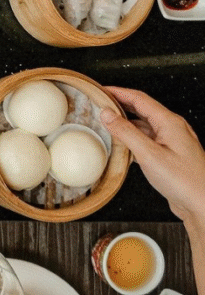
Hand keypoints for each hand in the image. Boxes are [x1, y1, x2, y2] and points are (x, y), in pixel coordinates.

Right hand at [101, 87, 204, 224]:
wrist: (202, 204)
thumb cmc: (184, 181)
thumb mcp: (149, 154)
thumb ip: (126, 132)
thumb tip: (107, 115)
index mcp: (169, 123)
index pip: (139, 99)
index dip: (118, 92)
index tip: (101, 90)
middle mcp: (172, 129)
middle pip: (142, 110)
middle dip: (120, 105)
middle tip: (101, 104)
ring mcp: (171, 142)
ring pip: (144, 126)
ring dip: (125, 123)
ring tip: (106, 125)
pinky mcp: (169, 156)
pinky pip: (147, 140)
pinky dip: (132, 139)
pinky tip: (122, 146)